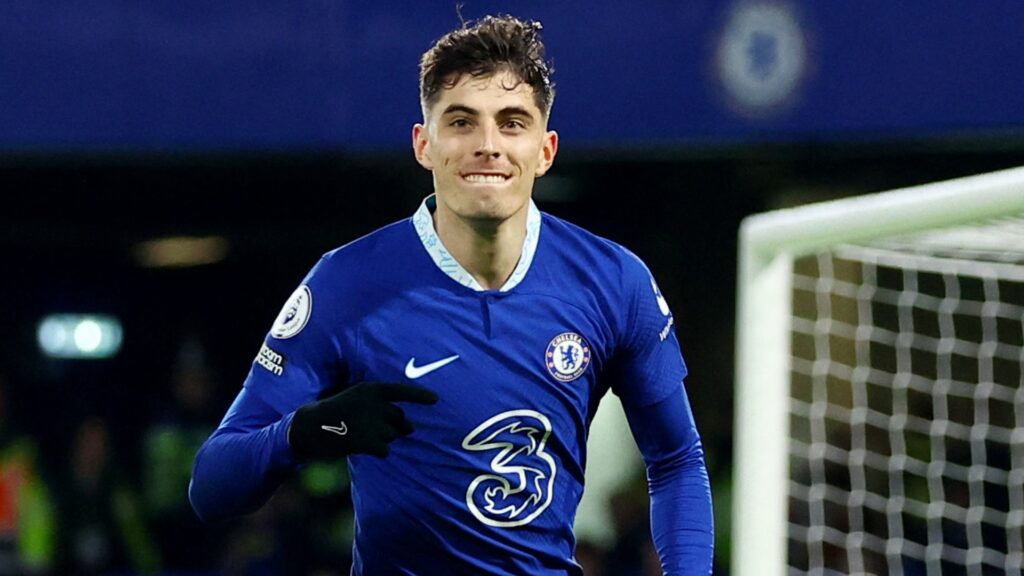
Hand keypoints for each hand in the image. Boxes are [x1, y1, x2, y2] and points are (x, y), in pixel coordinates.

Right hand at [288, 382, 437, 458]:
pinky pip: (384, 449)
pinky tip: (362, 447)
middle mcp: (372, 403)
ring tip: (359, 435)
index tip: (436, 399)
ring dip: (382, 439)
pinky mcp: (364, 440)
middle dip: (393, 426)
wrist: (308, 427)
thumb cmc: (336, 413)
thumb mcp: (357, 399)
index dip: (419, 396)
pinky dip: (378, 451)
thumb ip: (383, 408)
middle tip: (373, 429)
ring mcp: (369, 421)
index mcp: (370, 389)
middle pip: (399, 418)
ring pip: (392, 435)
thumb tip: (410, 429)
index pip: (401, 391)